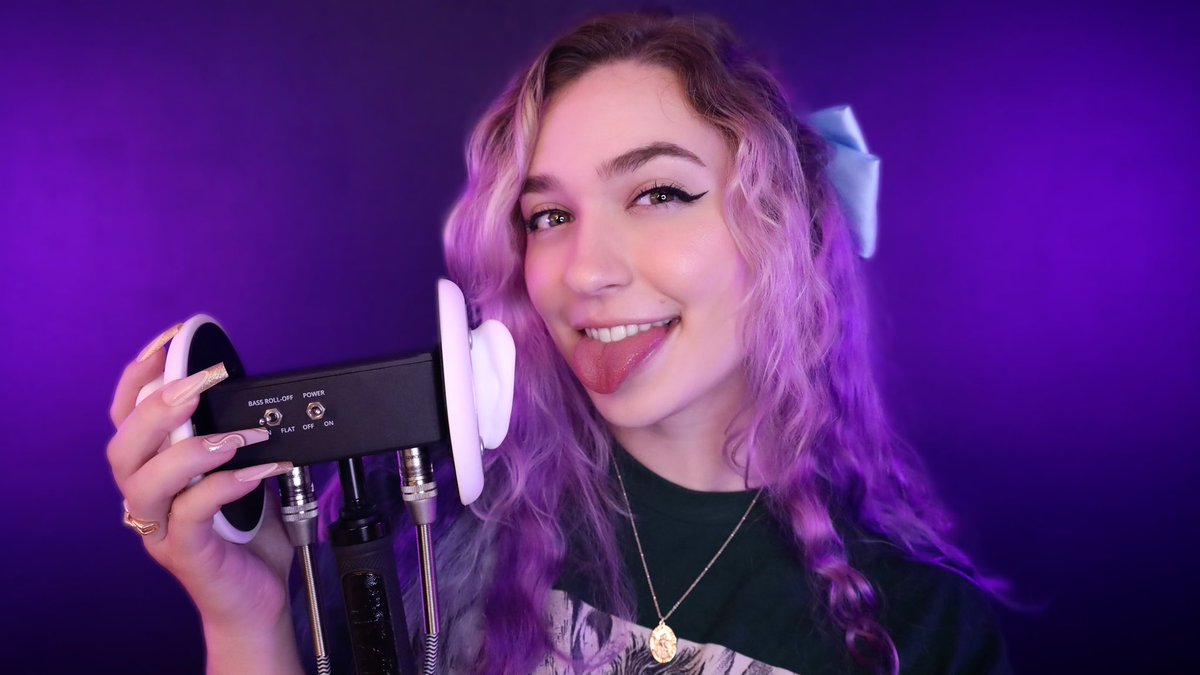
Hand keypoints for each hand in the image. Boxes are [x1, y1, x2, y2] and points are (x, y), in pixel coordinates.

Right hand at [107, 324, 295, 635]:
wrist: (257, 599)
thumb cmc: (249, 535)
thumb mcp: (247, 473)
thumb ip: (239, 437)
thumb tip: (261, 395)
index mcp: (155, 471)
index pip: (127, 416)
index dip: (141, 375)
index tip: (170, 340)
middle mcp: (148, 499)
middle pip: (123, 446)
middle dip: (160, 405)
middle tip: (202, 382)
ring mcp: (161, 529)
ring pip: (144, 482)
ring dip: (190, 448)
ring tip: (235, 435)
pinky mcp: (185, 554)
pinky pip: (190, 514)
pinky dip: (224, 486)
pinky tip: (261, 471)